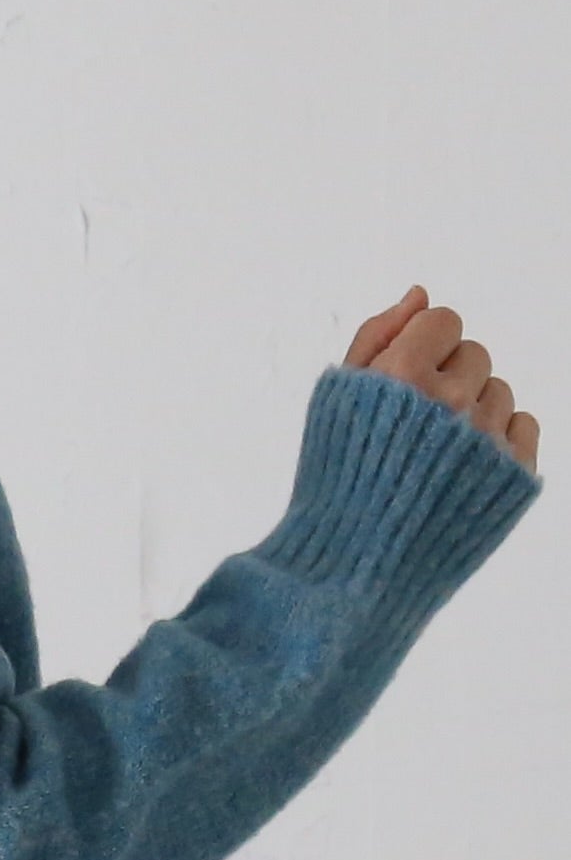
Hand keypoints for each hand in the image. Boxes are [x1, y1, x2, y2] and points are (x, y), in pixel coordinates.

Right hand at [343, 286, 539, 474]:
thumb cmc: (338, 481)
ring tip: (436, 457)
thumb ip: (375, 335)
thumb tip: (420, 293)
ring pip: (499, 391)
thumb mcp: (335, 401)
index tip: (404, 386)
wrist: (355, 567)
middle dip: (448, 379)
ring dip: (472, 412)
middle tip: (416, 430)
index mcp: (403, 376)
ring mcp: (486, 439)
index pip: (443, 320)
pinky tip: (464, 469)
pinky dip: (499, 440)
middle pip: (475, 354)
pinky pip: (524, 426)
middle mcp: (450, 402)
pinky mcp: (513, 474)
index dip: (422, 348)